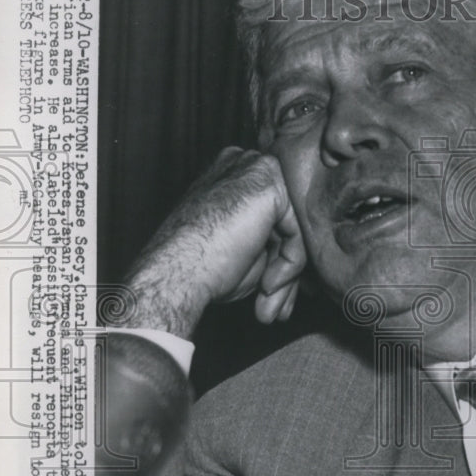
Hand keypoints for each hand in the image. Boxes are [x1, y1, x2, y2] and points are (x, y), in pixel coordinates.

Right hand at [117, 148, 306, 337]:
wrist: (178, 272)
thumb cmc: (202, 269)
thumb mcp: (248, 256)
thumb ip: (274, 247)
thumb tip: (298, 266)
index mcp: (236, 177)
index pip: (274, 217)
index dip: (279, 257)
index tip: (276, 292)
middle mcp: (247, 166)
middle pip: (286, 223)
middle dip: (285, 271)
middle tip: (276, 309)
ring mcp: (257, 170)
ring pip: (293, 229)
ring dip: (286, 276)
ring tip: (270, 309)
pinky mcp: (268, 183)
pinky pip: (296, 231)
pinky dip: (289, 264)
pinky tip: (268, 285)